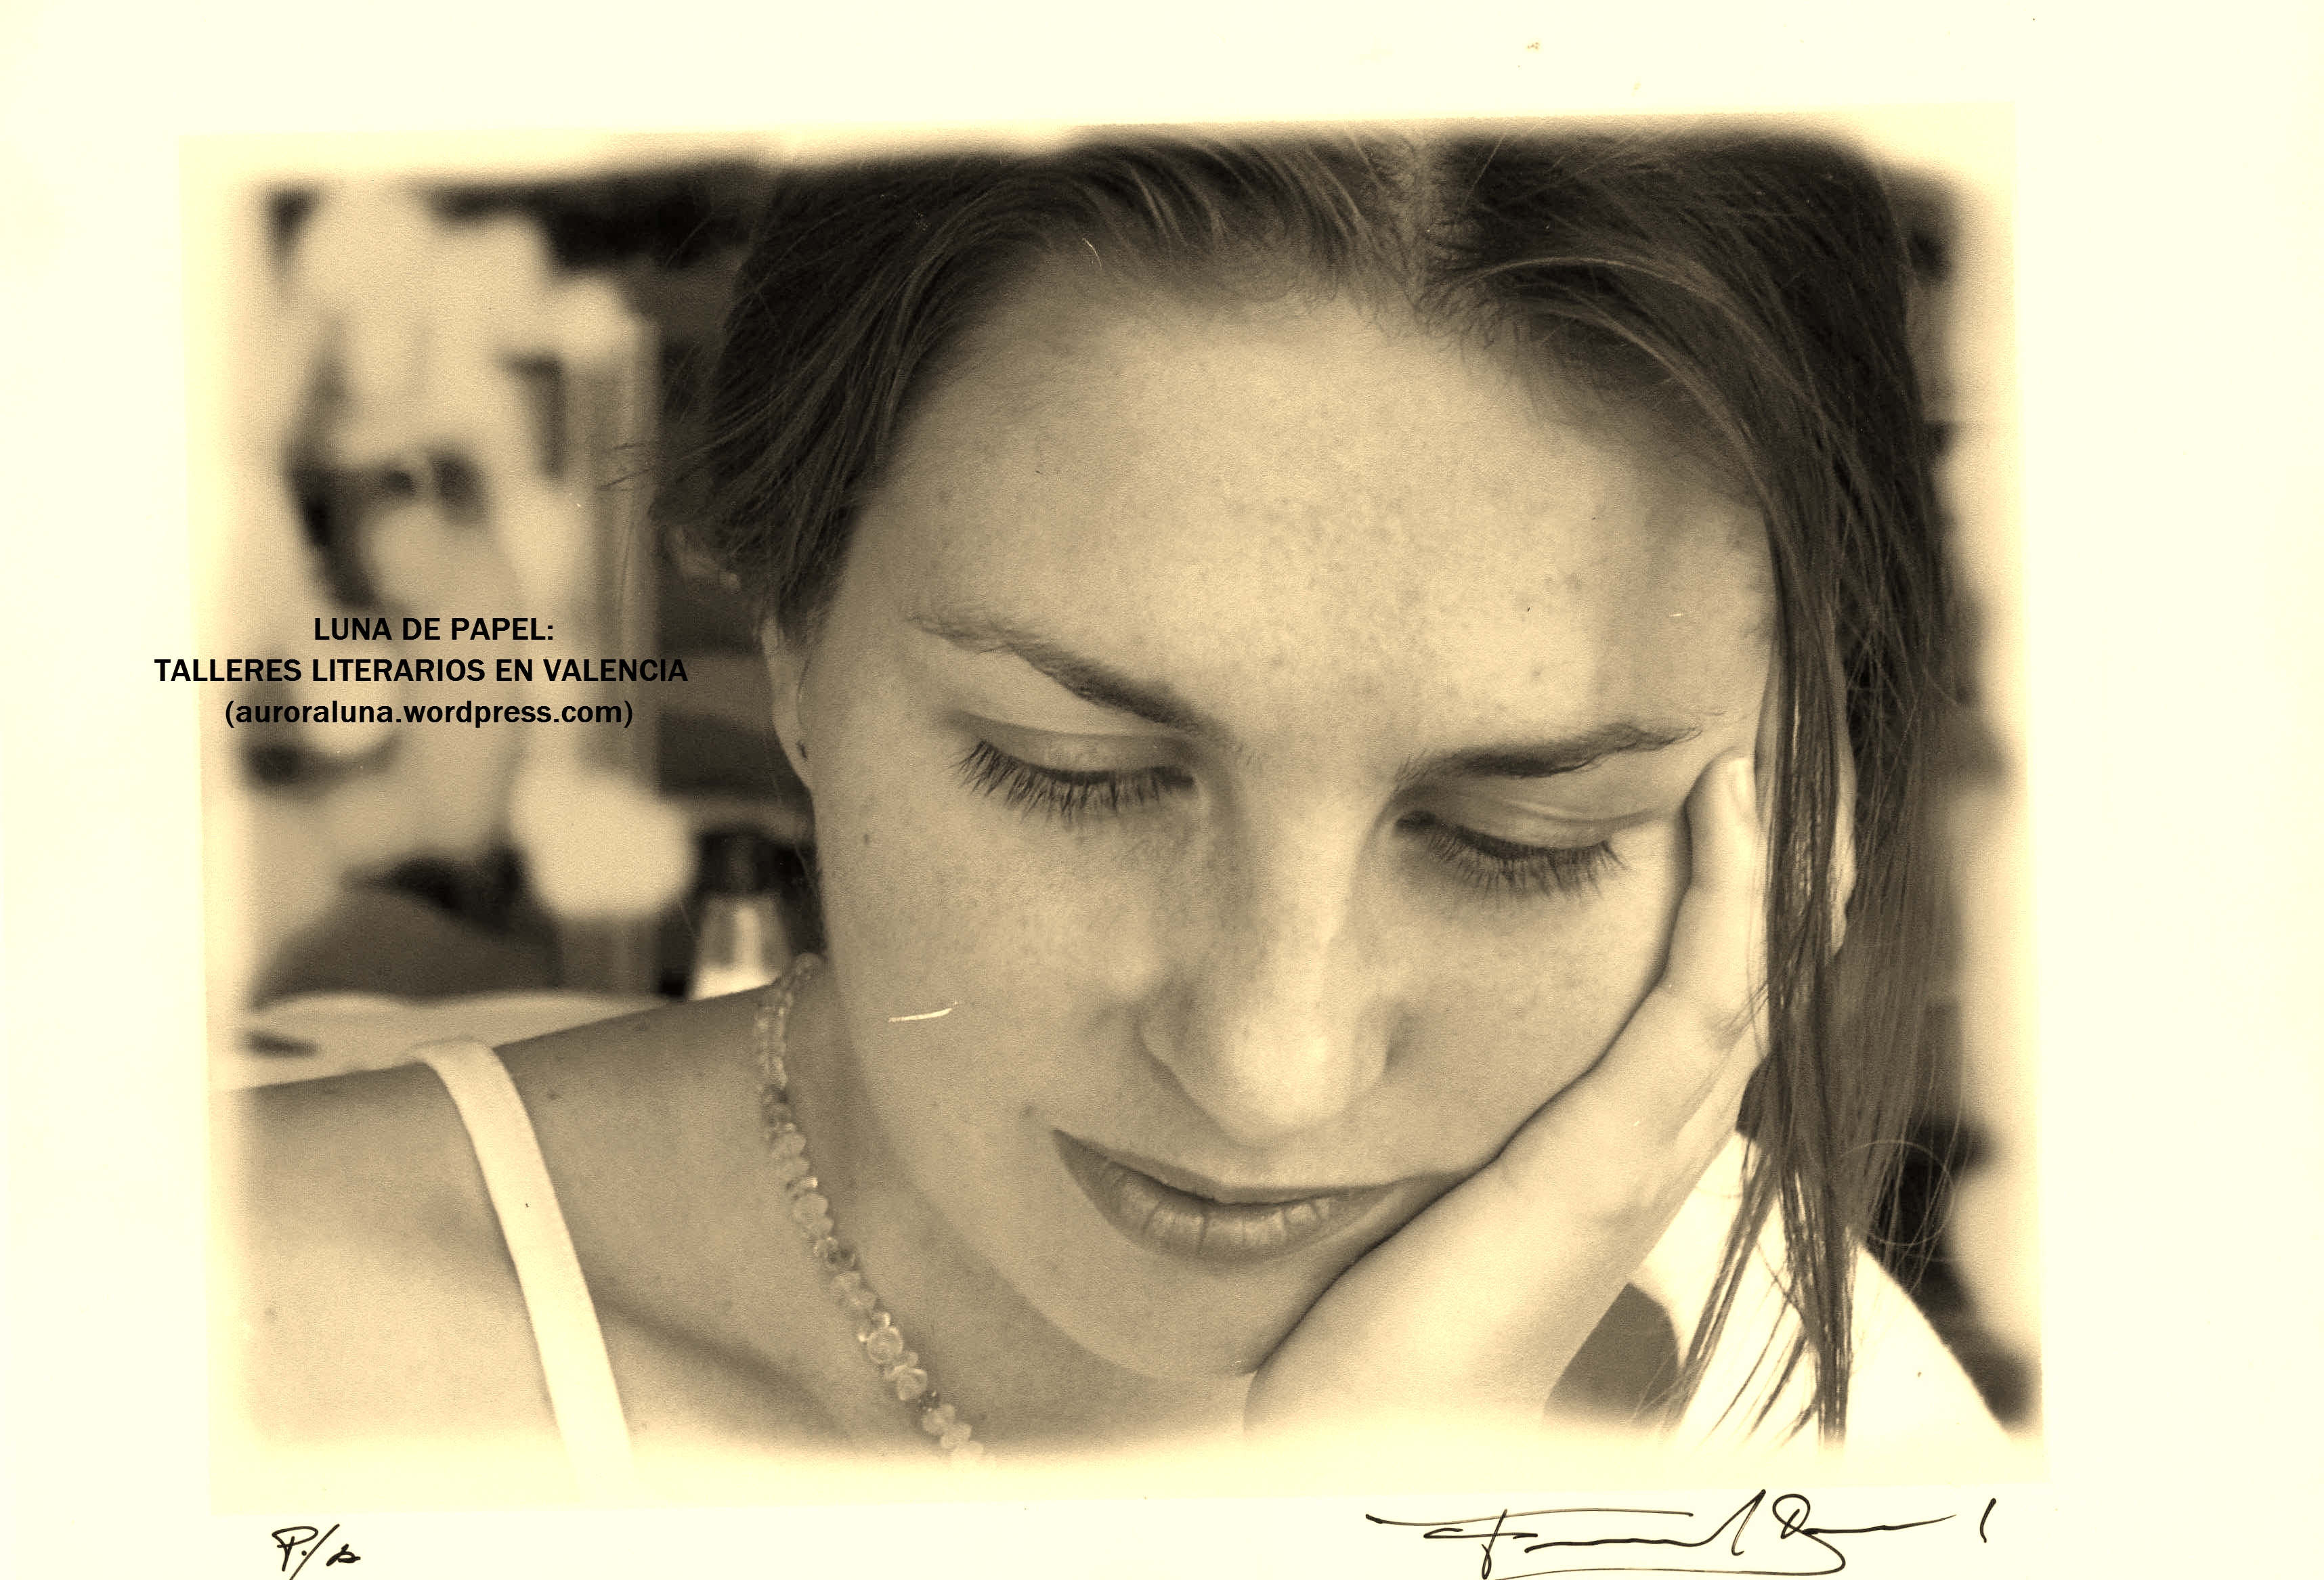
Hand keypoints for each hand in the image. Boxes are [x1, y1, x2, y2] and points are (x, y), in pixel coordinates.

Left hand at [1243, 752, 1768, 1439]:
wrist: (1367, 1434)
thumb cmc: (1389, 1306)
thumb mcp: (1445, 1157)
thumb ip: (1471, 1082)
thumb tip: (1415, 982)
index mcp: (1633, 1133)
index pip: (1723, 981)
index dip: (1750, 877)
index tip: (1740, 765)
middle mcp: (1668, 1136)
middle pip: (1768, 964)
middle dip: (1790, 847)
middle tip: (1791, 726)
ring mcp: (1652, 1147)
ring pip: (1759, 965)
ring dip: (1778, 843)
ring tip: (1777, 730)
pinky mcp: (1607, 1158)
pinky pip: (1700, 997)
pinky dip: (1726, 891)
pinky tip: (1725, 799)